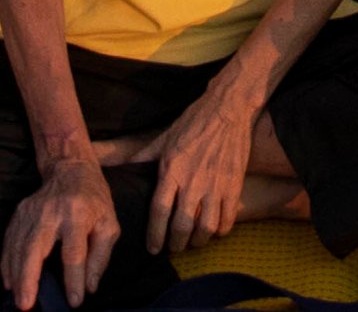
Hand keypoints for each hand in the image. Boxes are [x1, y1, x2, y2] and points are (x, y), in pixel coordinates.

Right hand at [0, 149, 119, 309]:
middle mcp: (51, 212)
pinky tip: (8, 281)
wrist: (71, 167)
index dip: (73, 279)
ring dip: (16, 275)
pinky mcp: (19, 212)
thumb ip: (100, 257)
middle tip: (25, 305)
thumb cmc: (94, 200)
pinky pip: (9, 241)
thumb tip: (89, 287)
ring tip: (18, 300)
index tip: (74, 302)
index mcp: (78, 214)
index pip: (74, 252)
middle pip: (36, 248)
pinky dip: (7, 263)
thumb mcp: (109, 225)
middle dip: (29, 278)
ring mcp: (31, 211)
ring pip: (18, 246)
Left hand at [113, 65, 264, 254]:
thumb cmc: (193, 122)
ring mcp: (216, 185)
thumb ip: (144, 156)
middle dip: (176, 244)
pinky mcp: (234, 185)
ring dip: (198, 241)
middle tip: (173, 247)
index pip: (159, 210)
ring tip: (192, 241)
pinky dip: (221, 230)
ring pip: (206, 227)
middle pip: (182, 226)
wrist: (228, 109)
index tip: (153, 247)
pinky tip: (214, 230)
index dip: (154, 234)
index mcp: (172, 169)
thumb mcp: (165, 137)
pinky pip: (228, 218)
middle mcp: (193, 181)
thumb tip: (123, 166)